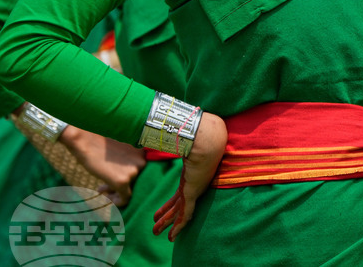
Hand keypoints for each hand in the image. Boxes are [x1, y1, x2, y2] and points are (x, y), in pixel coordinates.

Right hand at [59, 126, 146, 206]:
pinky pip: (125, 199)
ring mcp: (133, 172)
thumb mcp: (121, 154)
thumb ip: (128, 165)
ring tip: (101, 189)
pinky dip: (116, 201)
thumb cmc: (100, 146)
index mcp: (143, 154)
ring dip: (115, 192)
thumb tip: (128, 182)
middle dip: (120, 187)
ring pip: (130, 191)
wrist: (86, 140)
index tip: (114, 181)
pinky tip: (104, 196)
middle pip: (135, 183)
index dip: (128, 181)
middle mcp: (142, 162)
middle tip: (105, 187)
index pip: (141, 174)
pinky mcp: (123, 181)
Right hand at [153, 112, 226, 240]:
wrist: (206, 139)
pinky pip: (186, 213)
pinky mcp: (194, 192)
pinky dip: (179, 225)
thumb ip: (173, 138)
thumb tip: (163, 127)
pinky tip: (173, 235)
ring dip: (169, 224)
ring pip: (180, 212)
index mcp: (191, 175)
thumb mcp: (182, 142)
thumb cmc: (196, 137)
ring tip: (161, 236)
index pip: (178, 192)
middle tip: (156, 225)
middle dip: (166, 216)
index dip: (168, 203)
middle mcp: (193, 183)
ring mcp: (194, 189)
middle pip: (177, 204)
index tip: (158, 211)